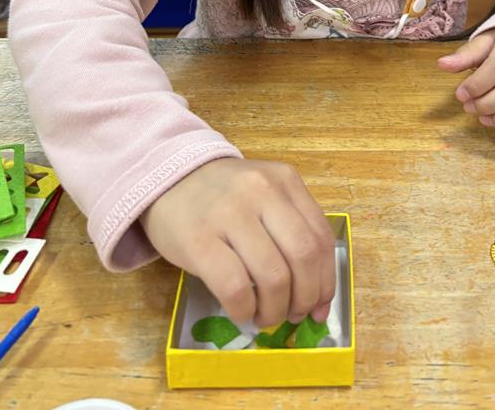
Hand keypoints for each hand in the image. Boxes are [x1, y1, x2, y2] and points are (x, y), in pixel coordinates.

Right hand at [140, 158, 335, 327]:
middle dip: (305, 297)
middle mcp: (261, 191)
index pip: (321, 238)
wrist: (168, 179)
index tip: (319, 306)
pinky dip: (245, 310)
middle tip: (293, 314)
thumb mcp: (265, 195)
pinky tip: (241, 311)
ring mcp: (229, 213)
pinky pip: (235, 287)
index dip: (326, 281)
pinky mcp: (199, 240)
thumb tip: (318, 299)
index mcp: (284, 180)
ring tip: (265, 316)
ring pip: (273, 276)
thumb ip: (292, 232)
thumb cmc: (223, 196)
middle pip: (303, 257)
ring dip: (275, 310)